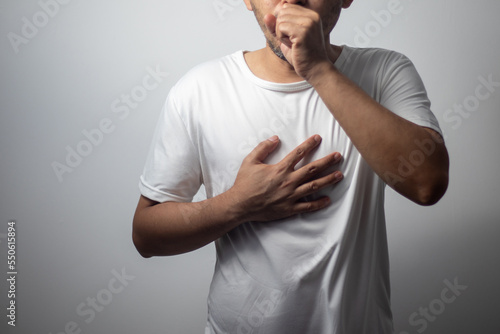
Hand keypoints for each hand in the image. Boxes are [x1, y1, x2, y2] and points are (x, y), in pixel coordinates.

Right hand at [228, 134, 342, 221]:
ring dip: (328, 180)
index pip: (298, 153)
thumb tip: (275, 138)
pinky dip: (318, 203)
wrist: (240, 205)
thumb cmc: (244, 183)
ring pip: (314, 186)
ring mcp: (290, 196)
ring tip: (339, 175)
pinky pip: (307, 206)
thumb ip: (263, 148)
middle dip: (327, 161)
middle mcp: (288, 181)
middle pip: (312, 169)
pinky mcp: (289, 208)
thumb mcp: (250, 161)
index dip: (309, 144)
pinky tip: (328, 199)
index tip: (318, 138)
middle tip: (338, 156)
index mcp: (280, 169)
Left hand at [264, 3, 329, 78]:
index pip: (286, 7)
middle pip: (282, 12)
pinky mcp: (302, 32)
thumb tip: (266, 16)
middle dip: (281, 28)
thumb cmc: (303, 55)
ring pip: (280, 20)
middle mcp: (312, 16)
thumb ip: (277, 25)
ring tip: (293, 44)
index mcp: (311, 15)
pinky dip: (282, 39)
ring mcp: (308, 23)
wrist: (315, 69)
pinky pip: (280, 28)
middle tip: (293, 41)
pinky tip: (292, 46)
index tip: (293, 35)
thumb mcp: (287, 37)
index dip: (283, 22)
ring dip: (281, 35)